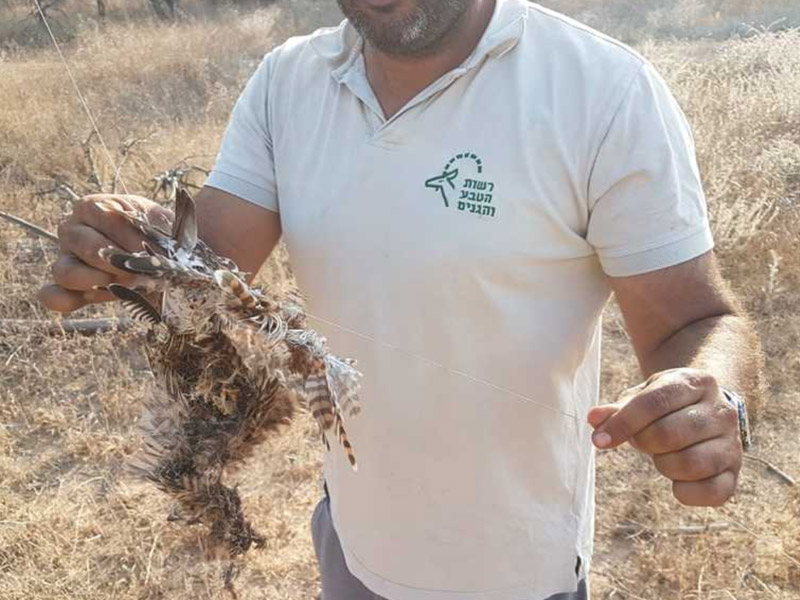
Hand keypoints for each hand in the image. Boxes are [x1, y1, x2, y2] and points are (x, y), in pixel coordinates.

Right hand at [38, 194, 171, 312]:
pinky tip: (91, 298)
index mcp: (93, 208)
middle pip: (82, 244)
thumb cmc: (158, 235)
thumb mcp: (161, 224)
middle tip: (141, 270)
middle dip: (116, 261)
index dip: (130, 236)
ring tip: (126, 284)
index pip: (104, 218)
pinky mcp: (70, 287)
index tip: (151, 249)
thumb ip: (156, 229)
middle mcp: (73, 230)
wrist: (163, 257)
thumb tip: (153, 248)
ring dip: (96, 281)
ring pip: (64, 271)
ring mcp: (67, 259)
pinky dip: (65, 300)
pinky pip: (54, 295)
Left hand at [587, 368, 741, 506]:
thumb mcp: (643, 396)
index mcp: (694, 382)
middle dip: (643, 443)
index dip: (622, 424)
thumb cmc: (666, 404)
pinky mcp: (735, 472)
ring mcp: (732, 442)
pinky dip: (687, 492)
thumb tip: (594, 419)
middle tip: (642, 441)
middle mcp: (720, 410)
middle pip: (668, 434)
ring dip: (663, 465)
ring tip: (662, 455)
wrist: (708, 408)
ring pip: (690, 463)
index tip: (599, 440)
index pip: (654, 403)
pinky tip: (677, 480)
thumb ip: (617, 409)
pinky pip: (713, 493)